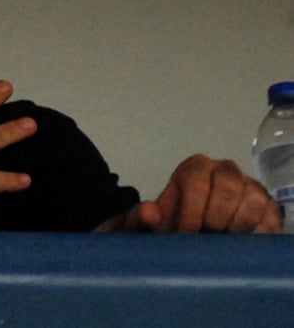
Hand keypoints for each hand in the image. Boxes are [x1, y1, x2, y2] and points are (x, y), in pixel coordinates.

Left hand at [101, 154, 280, 232]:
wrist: (186, 236)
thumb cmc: (166, 226)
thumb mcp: (145, 225)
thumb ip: (139, 218)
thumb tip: (149, 212)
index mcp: (194, 167)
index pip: (197, 181)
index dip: (191, 211)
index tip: (185, 233)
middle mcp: (224, 170)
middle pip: (229, 186)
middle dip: (215, 217)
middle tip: (206, 236)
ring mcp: (249, 187)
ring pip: (254, 199)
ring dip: (237, 224)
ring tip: (222, 240)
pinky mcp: (266, 207)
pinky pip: (270, 217)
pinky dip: (257, 232)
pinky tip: (240, 242)